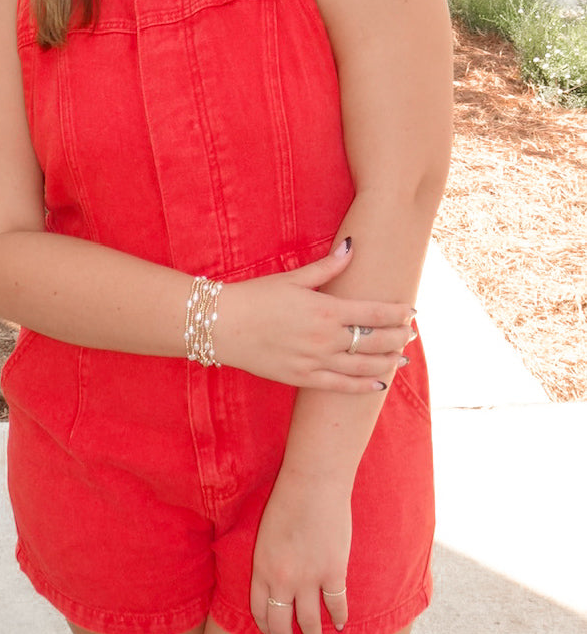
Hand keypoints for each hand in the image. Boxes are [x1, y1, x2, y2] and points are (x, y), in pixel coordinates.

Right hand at [216, 241, 412, 389]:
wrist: (223, 326)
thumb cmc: (256, 297)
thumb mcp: (292, 278)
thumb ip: (327, 267)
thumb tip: (351, 246)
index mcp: (325, 310)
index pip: (374, 313)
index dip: (397, 313)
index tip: (411, 312)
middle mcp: (325, 338)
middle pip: (375, 340)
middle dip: (398, 337)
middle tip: (411, 334)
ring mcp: (315, 361)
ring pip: (363, 365)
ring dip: (387, 361)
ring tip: (402, 358)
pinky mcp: (303, 378)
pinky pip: (341, 386)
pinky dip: (363, 386)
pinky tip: (379, 383)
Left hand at [250, 476, 351, 633]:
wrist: (313, 483)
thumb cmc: (287, 499)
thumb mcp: (266, 532)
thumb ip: (269, 558)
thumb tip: (278, 578)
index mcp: (261, 566)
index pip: (259, 609)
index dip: (265, 626)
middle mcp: (282, 579)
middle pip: (281, 622)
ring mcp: (308, 578)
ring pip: (309, 621)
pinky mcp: (333, 572)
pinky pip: (336, 604)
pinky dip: (339, 617)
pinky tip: (341, 624)